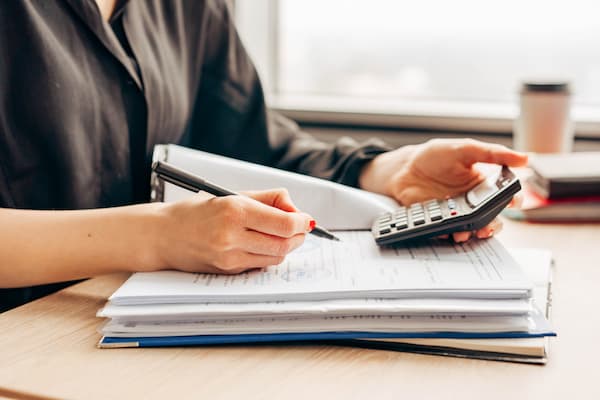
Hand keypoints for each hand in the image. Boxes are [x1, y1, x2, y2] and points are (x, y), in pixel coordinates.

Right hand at [155, 189, 313, 273]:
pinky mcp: (227, 271)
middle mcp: (232, 236)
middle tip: (299, 228)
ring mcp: (229, 257)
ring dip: (286, 247)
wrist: (163, 235)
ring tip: (280, 235)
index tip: (305, 219)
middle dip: (298, 236)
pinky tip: (260, 244)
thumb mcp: (232, 195)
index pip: (284, 224)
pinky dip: (268, 255)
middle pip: (284, 244)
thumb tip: (295, 209)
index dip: (301, 222)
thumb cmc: (197, 212)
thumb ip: (268, 199)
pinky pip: (260, 265)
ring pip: (275, 257)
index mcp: (235, 211)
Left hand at [359, 138, 527, 241]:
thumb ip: (493, 153)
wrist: (404, 168)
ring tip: (469, 231)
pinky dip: (451, 234)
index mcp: (484, 183)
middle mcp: (473, 201)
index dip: (513, 200)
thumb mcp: (465, 149)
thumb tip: (524, 157)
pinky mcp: (441, 221)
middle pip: (493, 218)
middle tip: (488, 224)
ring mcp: (457, 212)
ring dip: (475, 232)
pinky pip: (450, 232)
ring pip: (474, 228)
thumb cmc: (434, 156)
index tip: (511, 202)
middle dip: (494, 224)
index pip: (507, 195)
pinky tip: (449, 231)